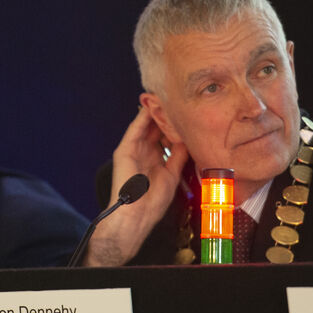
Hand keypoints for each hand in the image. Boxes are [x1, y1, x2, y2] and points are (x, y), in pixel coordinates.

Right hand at [84, 106, 187, 265]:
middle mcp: (144, 153)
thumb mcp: (172, 175)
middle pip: (155, 128)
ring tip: (167, 96)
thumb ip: (178, 156)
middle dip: (166, 115)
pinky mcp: (125, 150)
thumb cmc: (152, 203)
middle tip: (178, 99)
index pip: (165, 137)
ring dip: (155, 111)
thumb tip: (187, 140)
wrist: (136, 215)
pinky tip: (153, 106)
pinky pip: (135, 128)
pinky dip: (143, 116)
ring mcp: (133, 150)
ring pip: (145, 125)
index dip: (174, 125)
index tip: (186, 113)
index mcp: (155, 160)